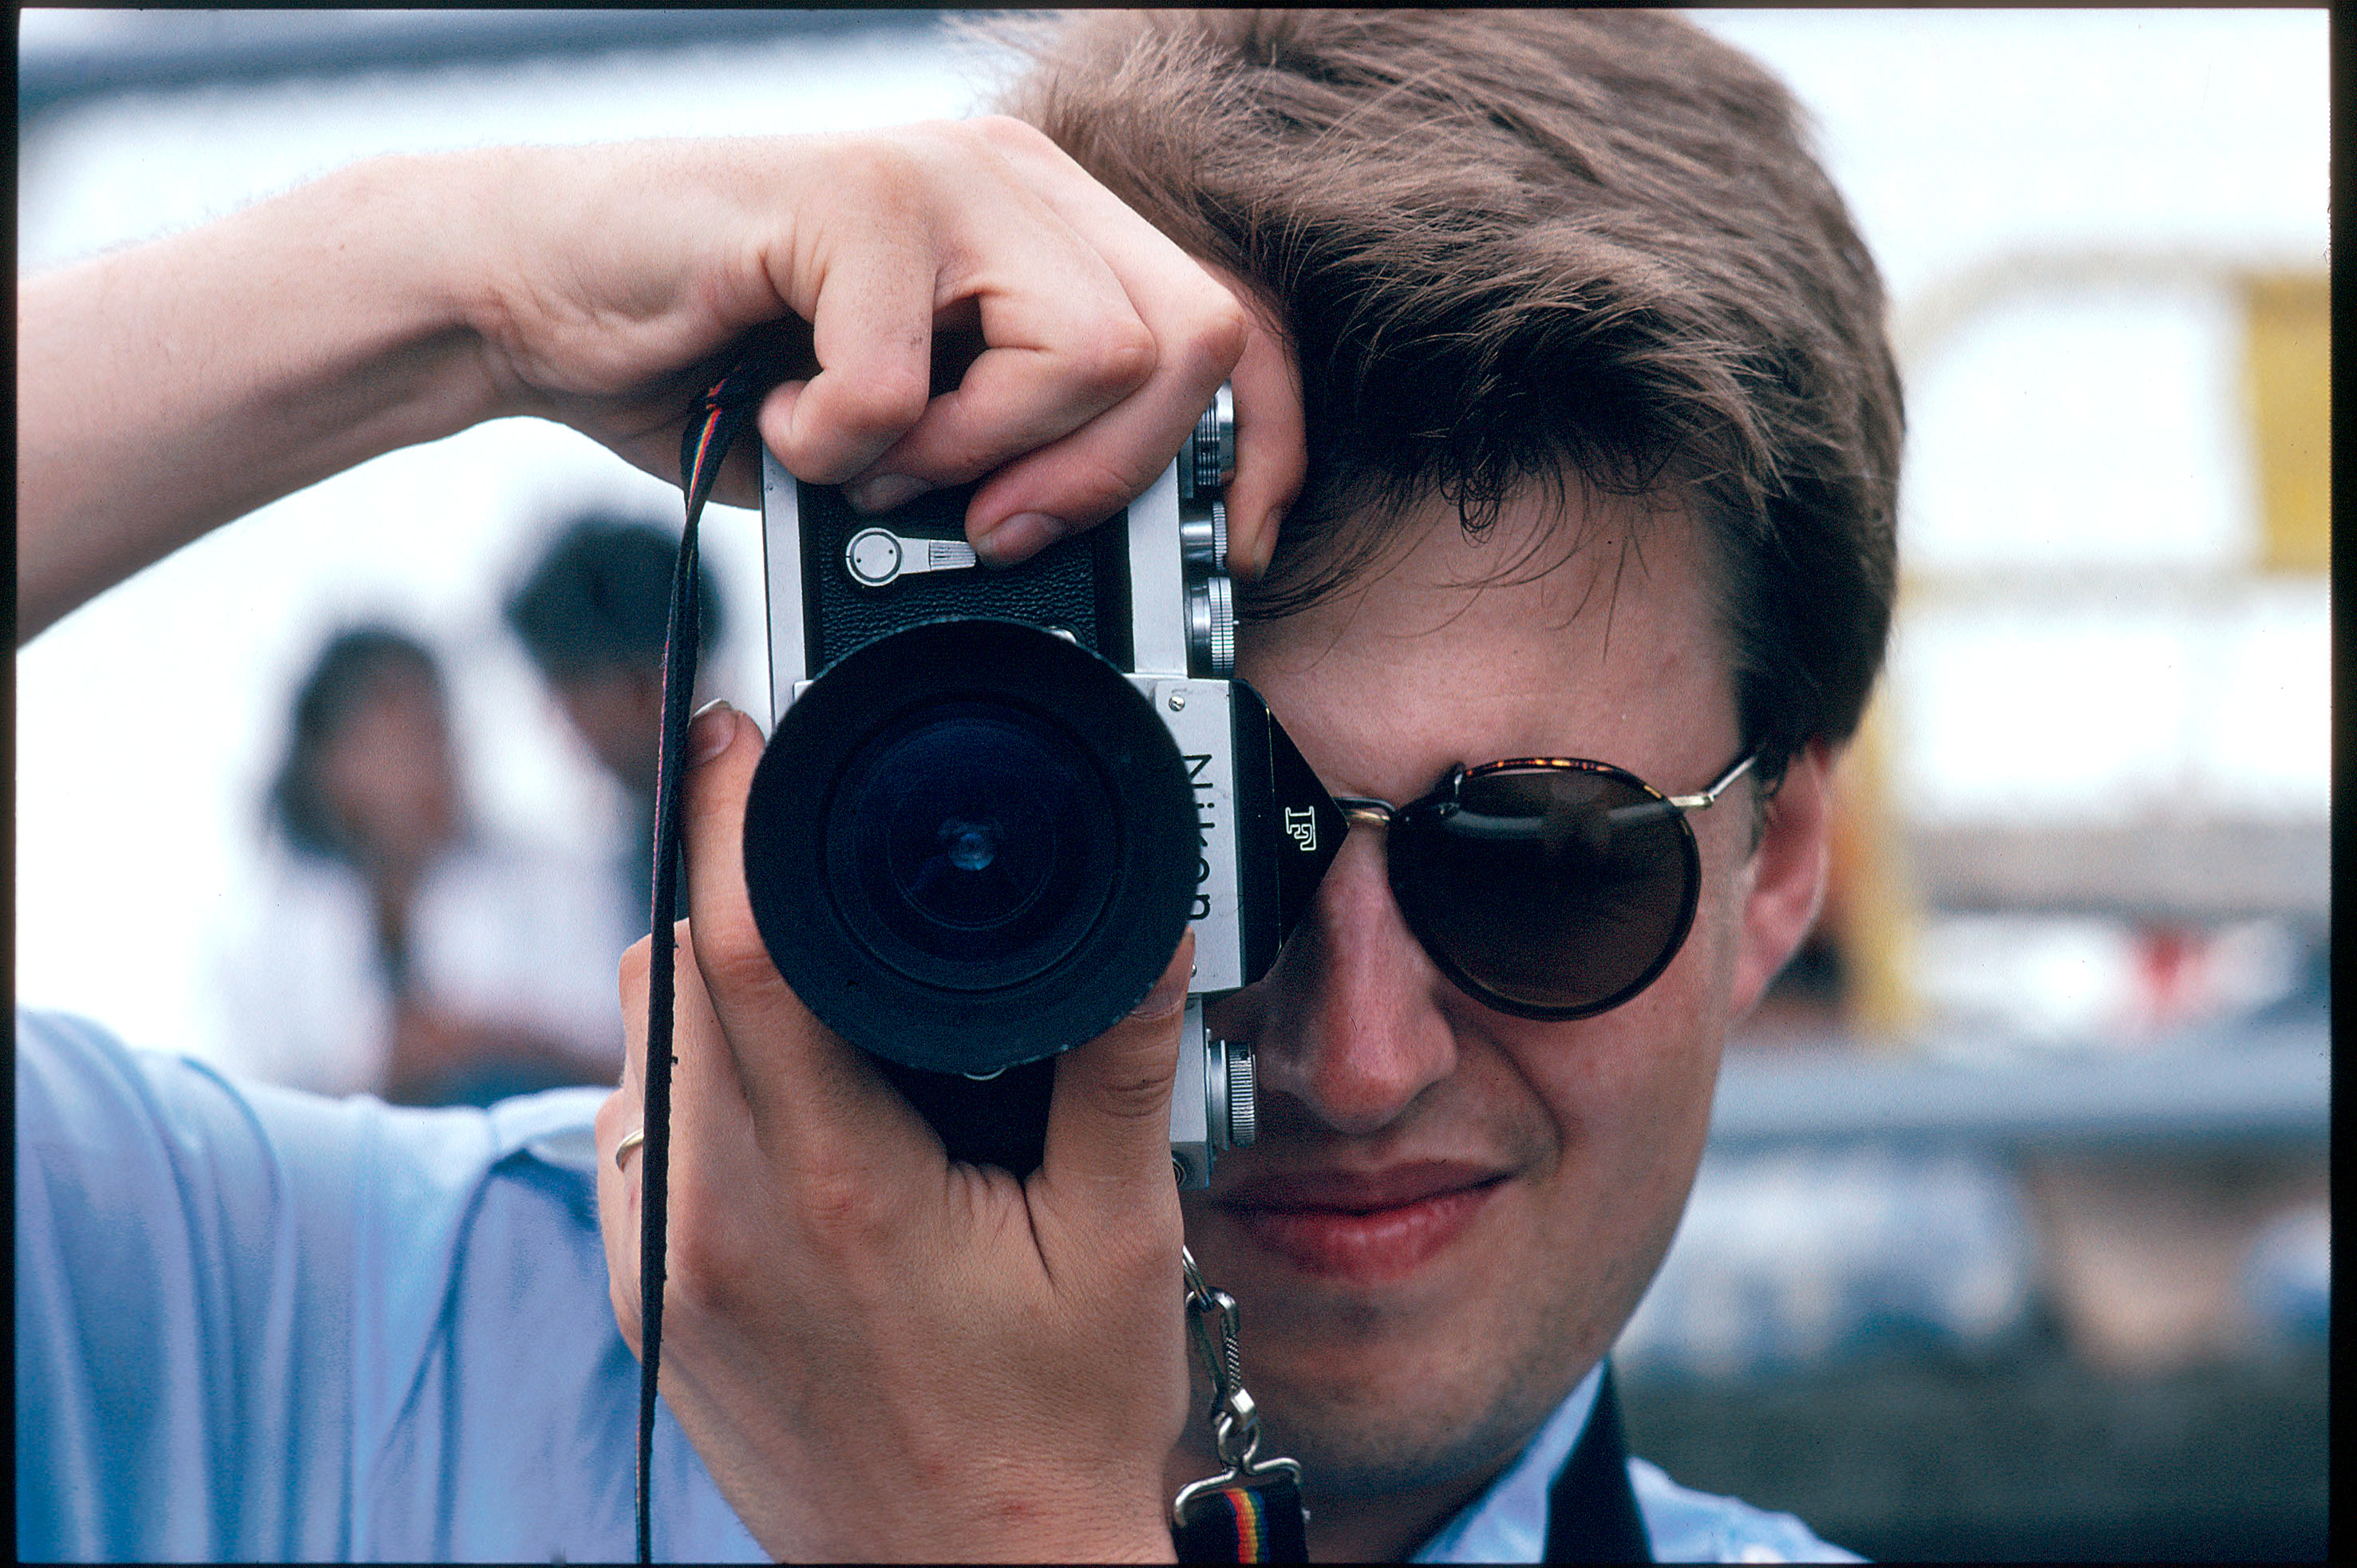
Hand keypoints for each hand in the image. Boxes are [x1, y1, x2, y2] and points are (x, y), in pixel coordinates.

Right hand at [19, 121, 1302, 640]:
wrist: (538, 298)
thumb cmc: (728, 374)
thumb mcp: (910, 443)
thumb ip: (1018, 470)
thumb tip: (1126, 571)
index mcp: (1054, 230)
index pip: (1231, 326)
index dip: (1255, 449)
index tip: (1223, 557)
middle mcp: (1019, 180)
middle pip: (1187, 346)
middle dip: (1096, 479)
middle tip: (978, 521)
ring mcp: (942, 173)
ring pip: (1081, 356)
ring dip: (963, 458)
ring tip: (859, 456)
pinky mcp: (850, 192)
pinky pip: (911, 381)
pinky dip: (839, 445)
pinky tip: (781, 421)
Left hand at [594, 702, 1190, 1561]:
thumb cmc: (1056, 1431)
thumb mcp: (1119, 1238)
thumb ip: (1117, 1066)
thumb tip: (1150, 924)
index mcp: (839, 1189)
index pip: (742, 952)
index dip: (726, 817)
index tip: (739, 736)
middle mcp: (715, 1225)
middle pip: (672, 976)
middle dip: (728, 887)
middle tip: (808, 845)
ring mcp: (661, 1272)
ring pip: (639, 1048)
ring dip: (706, 983)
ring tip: (816, 976)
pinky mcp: (645, 1309)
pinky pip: (631, 1134)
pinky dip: (688, 1076)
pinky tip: (779, 1092)